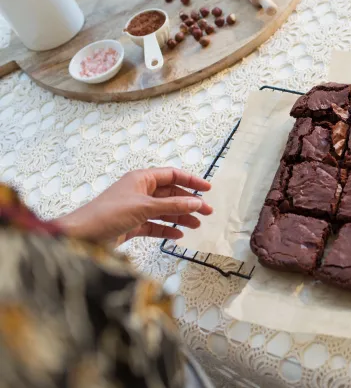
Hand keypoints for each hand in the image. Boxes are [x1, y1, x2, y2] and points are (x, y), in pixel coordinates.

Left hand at [56, 168, 212, 243]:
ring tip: (196, 225)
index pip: (172, 175)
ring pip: (165, 210)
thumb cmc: (107, 214)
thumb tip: (197, 202)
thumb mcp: (144, 207)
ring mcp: (136, 208)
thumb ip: (172, 205)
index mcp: (141, 179)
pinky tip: (178, 235)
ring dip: (181, 217)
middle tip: (207, 211)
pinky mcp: (133, 224)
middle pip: (171, 194)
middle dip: (189, 202)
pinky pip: (155, 225)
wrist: (82, 236)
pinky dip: (167, 229)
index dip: (191, 180)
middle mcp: (140, 191)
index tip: (207, 189)